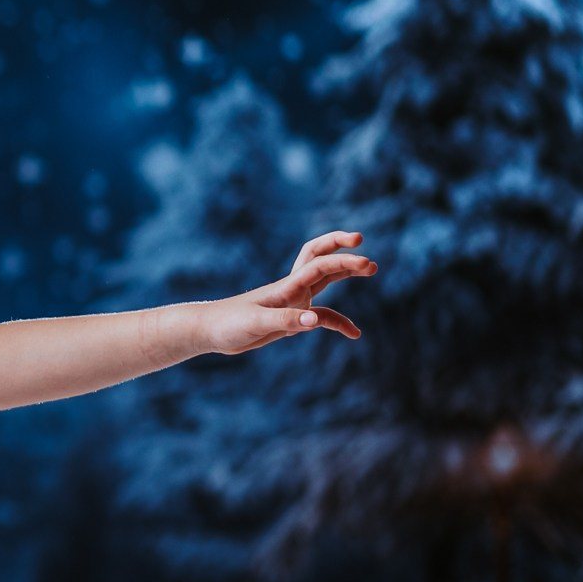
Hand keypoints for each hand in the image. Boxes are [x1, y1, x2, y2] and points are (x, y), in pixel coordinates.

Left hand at [198, 230, 377, 354]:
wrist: (210, 331)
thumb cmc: (227, 324)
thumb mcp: (255, 324)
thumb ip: (285, 321)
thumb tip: (314, 321)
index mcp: (286, 286)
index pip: (319, 265)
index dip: (342, 260)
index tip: (365, 260)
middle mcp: (293, 289)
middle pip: (322, 260)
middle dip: (343, 250)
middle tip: (364, 248)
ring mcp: (293, 301)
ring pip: (325, 280)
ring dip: (346, 273)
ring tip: (372, 268)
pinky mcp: (292, 318)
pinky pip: (322, 316)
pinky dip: (338, 322)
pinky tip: (355, 333)